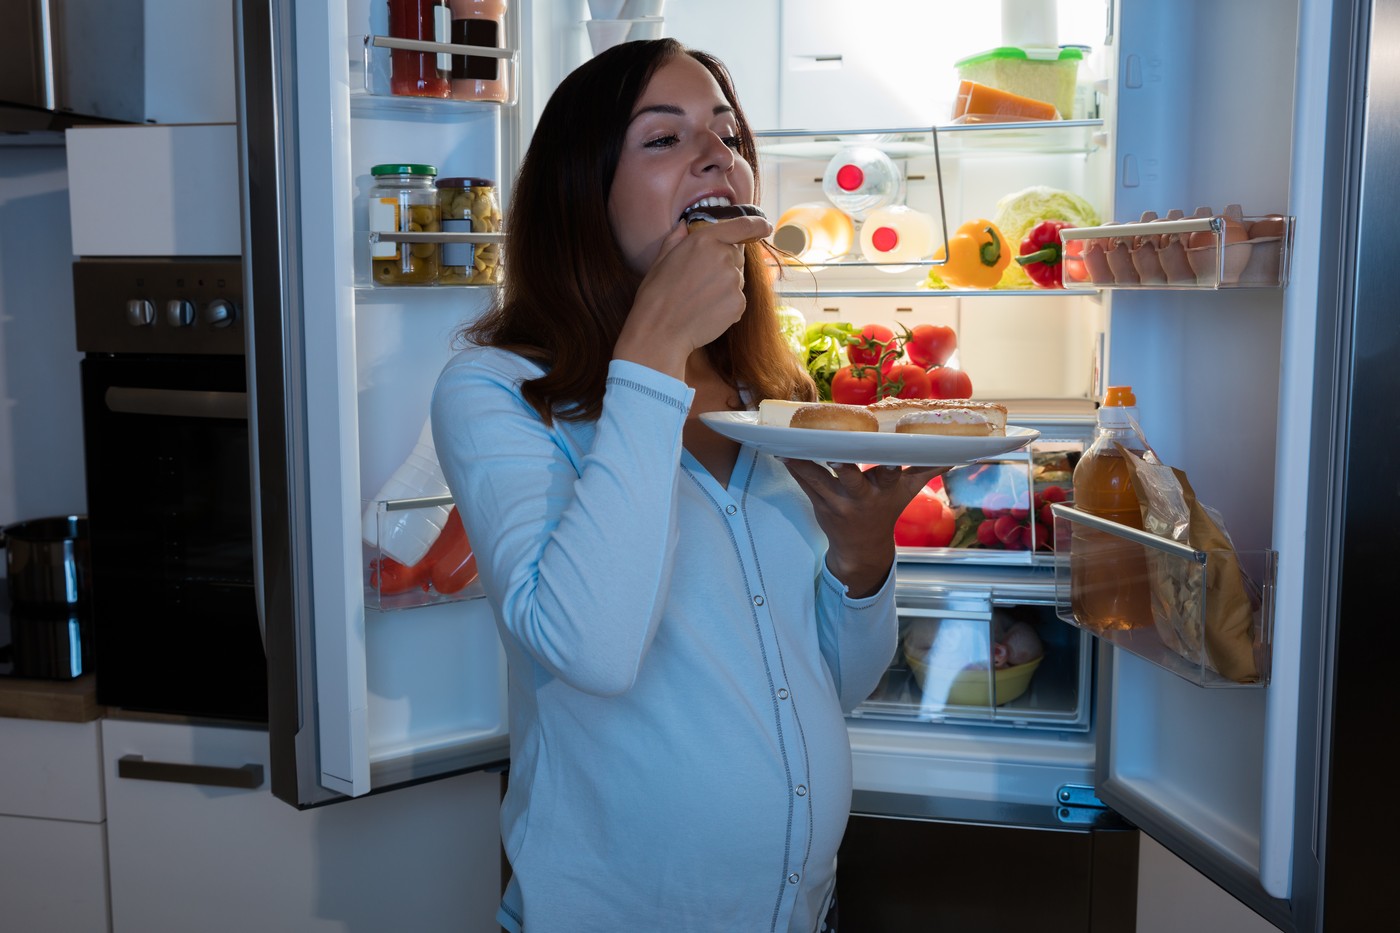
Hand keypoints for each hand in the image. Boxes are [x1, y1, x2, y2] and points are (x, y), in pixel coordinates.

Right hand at [614, 215, 771, 378]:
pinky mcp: (739, 303)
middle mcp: (723, 256)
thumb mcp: (662, 258)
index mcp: (704, 240)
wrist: (660, 330)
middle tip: (700, 281)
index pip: (743, 226)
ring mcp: (733, 281)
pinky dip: (727, 305)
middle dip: (724, 265)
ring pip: (738, 279)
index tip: (765, 227)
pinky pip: (738, 299)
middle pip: (737, 256)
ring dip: (725, 285)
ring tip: (700, 298)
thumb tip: (685, 226)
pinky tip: (706, 311)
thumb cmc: (657, 295)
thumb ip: (678, 238)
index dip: (758, 226)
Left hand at [782, 460, 949, 597]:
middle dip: (842, 465)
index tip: (888, 453)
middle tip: (832, 451)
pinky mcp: (819, 503)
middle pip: (850, 478)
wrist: (861, 549)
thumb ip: (928, 470)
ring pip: (819, 479)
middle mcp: (861, 497)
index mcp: (884, 491)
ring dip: (804, 463)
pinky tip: (780, 451)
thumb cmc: (886, 512)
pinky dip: (793, 467)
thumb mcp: (908, 492)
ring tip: (789, 445)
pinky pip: (804, 483)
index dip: (889, 465)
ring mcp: (837, 501)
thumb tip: (958, 453)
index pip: (890, 474)